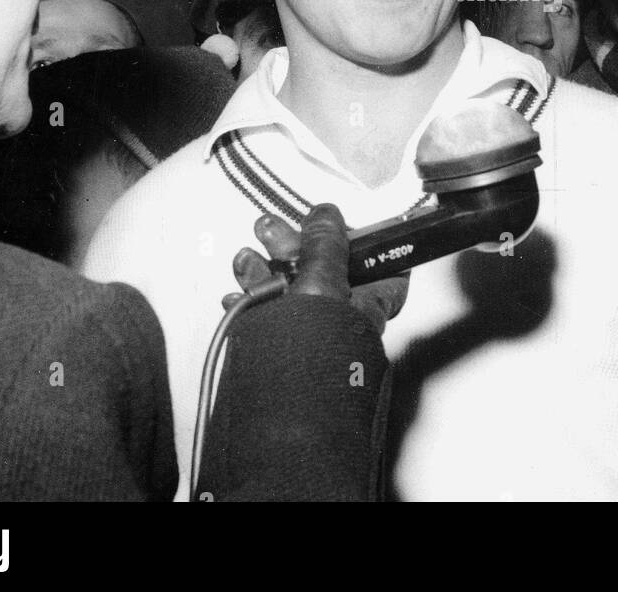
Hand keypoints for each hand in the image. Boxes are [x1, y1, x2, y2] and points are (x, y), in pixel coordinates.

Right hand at [223, 205, 408, 334]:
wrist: (280, 403)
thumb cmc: (314, 351)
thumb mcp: (322, 280)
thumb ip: (324, 243)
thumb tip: (326, 215)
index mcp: (368, 300)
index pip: (380, 264)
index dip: (362, 240)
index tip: (340, 223)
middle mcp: (343, 316)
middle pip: (323, 266)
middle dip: (292, 244)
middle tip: (269, 229)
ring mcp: (310, 330)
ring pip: (289, 286)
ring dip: (263, 266)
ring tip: (246, 258)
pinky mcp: (280, 344)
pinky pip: (266, 312)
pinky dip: (249, 299)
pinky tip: (237, 294)